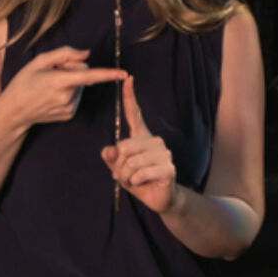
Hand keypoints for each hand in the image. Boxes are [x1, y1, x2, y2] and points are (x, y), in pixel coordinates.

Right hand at [0, 46, 126, 130]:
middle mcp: (67, 97)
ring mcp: (69, 108)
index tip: (124, 74)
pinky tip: (53, 95)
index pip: (89, 76)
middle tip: (52, 73)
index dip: (108, 74)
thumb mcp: (39, 61)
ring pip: (82, 86)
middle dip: (73, 70)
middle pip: (84, 75)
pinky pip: (77, 96)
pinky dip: (69, 92)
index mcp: (59, 81)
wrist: (14, 111)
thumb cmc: (24, 82)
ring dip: (71, 82)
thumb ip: (65, 53)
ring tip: (50, 86)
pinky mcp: (69, 114)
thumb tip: (86, 54)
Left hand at [101, 76, 182, 214]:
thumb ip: (111, 158)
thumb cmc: (138, 180)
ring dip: (126, 176)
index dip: (130, 96)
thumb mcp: (119, 169)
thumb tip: (109, 150)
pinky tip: (142, 183)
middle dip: (118, 166)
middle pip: (124, 147)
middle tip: (124, 176)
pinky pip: (141, 173)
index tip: (128, 78)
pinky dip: (135, 182)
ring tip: (133, 181)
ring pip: (131, 162)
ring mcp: (163, 153)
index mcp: (141, 137)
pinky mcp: (168, 167)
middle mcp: (154, 140)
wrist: (159, 198)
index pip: (135, 114)